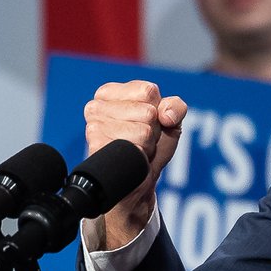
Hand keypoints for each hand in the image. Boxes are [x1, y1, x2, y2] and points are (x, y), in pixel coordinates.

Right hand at [82, 81, 188, 250]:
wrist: (139, 180)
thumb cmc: (151, 146)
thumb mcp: (170, 120)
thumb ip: (176, 106)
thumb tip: (165, 114)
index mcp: (111, 92)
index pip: (148, 91)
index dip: (158, 110)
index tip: (149, 122)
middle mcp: (96, 105)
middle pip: (147, 110)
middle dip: (153, 129)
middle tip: (142, 140)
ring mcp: (94, 125)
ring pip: (143, 129)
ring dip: (146, 144)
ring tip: (135, 149)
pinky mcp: (96, 145)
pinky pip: (135, 146)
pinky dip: (140, 155)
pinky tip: (130, 157)